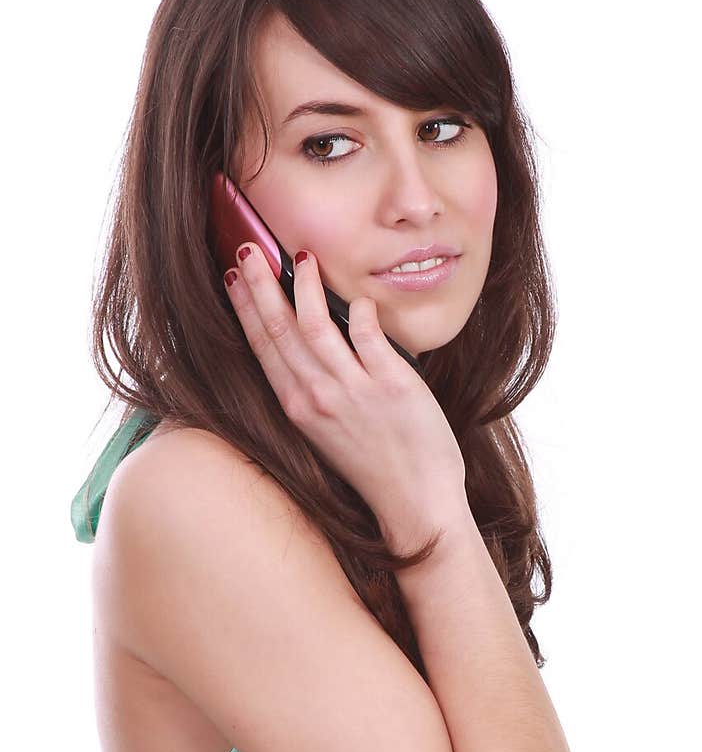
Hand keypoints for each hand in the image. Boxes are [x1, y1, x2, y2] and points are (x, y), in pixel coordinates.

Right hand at [224, 244, 468, 547]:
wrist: (415, 505)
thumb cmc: (375, 468)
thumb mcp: (328, 431)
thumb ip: (317, 388)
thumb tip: (312, 340)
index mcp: (298, 408)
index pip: (263, 346)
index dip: (247, 306)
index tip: (236, 274)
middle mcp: (317, 397)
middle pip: (280, 328)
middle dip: (262, 284)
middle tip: (249, 247)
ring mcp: (353, 391)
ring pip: (316, 326)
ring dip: (306, 287)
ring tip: (302, 258)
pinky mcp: (391, 386)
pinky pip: (368, 335)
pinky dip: (359, 312)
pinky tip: (357, 298)